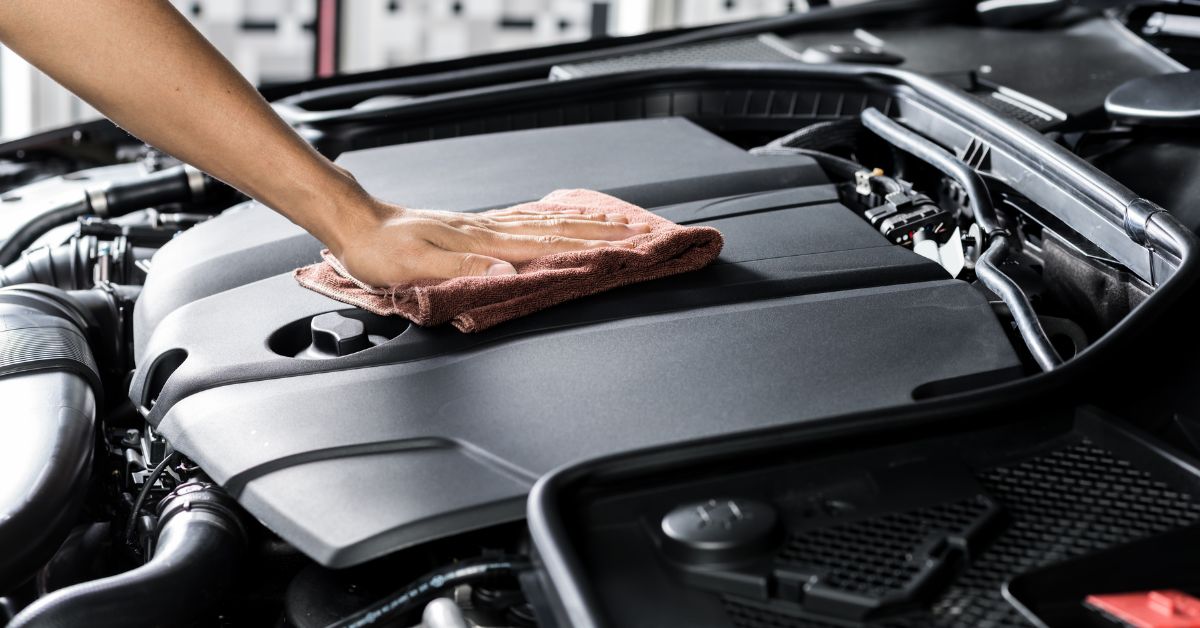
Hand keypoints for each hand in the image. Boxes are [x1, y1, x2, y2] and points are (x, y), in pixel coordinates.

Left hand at [328, 198, 650, 287]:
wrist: (357, 224)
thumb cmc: (381, 252)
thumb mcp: (415, 268)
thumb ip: (463, 270)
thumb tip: (508, 275)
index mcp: (484, 242)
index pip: (552, 244)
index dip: (595, 247)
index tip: (632, 247)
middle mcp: (492, 230)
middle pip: (562, 230)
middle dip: (607, 232)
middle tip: (645, 234)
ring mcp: (486, 226)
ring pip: (551, 222)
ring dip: (590, 223)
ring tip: (622, 223)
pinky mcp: (477, 227)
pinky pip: (530, 220)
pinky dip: (559, 217)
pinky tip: (568, 215)